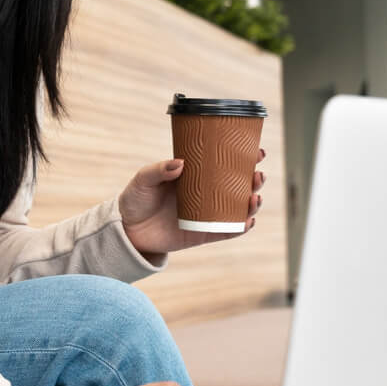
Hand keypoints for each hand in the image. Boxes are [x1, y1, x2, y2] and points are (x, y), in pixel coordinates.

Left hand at [119, 149, 265, 255]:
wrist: (128, 230)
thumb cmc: (137, 198)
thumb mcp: (144, 179)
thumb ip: (159, 170)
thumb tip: (180, 163)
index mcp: (197, 175)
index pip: (225, 164)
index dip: (245, 158)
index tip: (257, 151)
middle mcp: (207, 194)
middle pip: (239, 185)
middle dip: (255, 180)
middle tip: (258, 175)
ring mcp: (208, 214)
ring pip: (239, 208)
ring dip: (253, 203)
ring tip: (255, 197)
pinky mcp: (204, 233)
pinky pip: (228, 231)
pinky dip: (241, 227)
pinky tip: (249, 221)